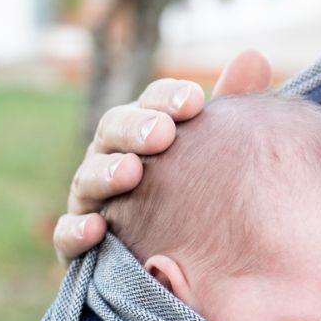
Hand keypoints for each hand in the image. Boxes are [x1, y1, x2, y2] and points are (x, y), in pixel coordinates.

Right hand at [52, 51, 272, 262]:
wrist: (175, 264)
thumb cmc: (195, 194)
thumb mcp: (213, 152)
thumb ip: (229, 107)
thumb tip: (253, 56)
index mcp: (141, 131)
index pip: (149, 104)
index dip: (167, 98)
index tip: (196, 100)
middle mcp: (110, 159)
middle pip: (112, 131)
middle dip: (135, 129)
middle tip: (163, 134)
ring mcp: (89, 200)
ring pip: (87, 179)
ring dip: (107, 174)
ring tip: (132, 173)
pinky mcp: (77, 245)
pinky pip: (67, 236)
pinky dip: (75, 230)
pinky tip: (96, 228)